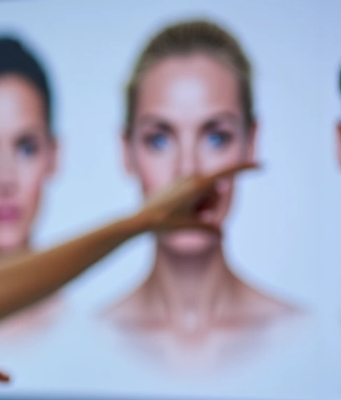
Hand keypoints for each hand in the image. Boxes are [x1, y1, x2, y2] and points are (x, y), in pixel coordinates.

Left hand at [137, 160, 257, 233]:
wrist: (138, 221)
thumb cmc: (163, 223)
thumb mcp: (189, 227)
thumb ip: (208, 229)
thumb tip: (222, 234)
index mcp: (197, 184)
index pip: (228, 172)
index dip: (246, 169)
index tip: (262, 166)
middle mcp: (191, 178)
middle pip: (215, 192)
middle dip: (211, 206)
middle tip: (196, 217)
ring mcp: (182, 181)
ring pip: (204, 195)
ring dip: (201, 207)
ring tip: (183, 216)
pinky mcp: (175, 185)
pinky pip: (192, 196)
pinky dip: (191, 206)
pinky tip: (175, 213)